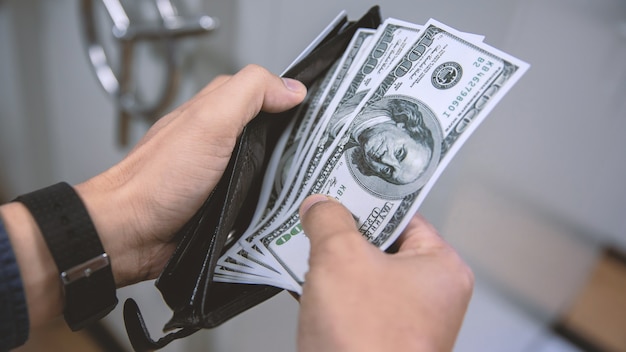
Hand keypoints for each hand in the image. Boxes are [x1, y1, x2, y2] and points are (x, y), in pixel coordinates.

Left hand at [1, 65, 305, 326]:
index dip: (293, 98)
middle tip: (324, 154)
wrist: (131, 235)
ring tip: (314, 184)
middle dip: (298, 144)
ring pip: (271, 170)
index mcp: (218, 113)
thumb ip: (250, 94)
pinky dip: (274, 206)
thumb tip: (292, 88)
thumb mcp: (209, 121)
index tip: (323, 111)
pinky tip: (288, 210)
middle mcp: (223, 142)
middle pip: (274, 135)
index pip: (267, 94)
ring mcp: (226, 176)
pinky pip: (261, 202)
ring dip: (289, 178)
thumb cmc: (158, 180)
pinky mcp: (227, 208)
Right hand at [297, 195, 473, 351]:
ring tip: (306, 242)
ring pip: (364, 273)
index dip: (369, 198)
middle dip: (345, 232)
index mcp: (441, 268)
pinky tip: (305, 280)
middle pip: (381, 243)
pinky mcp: (377, 337)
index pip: (404, 214)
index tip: (343, 185)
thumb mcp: (340, 258)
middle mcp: (429, 295)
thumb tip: (320, 205)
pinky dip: (331, 290)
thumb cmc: (369, 343)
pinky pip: (353, 301)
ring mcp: (404, 319)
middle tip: (319, 213)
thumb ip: (329, 220)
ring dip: (333, 262)